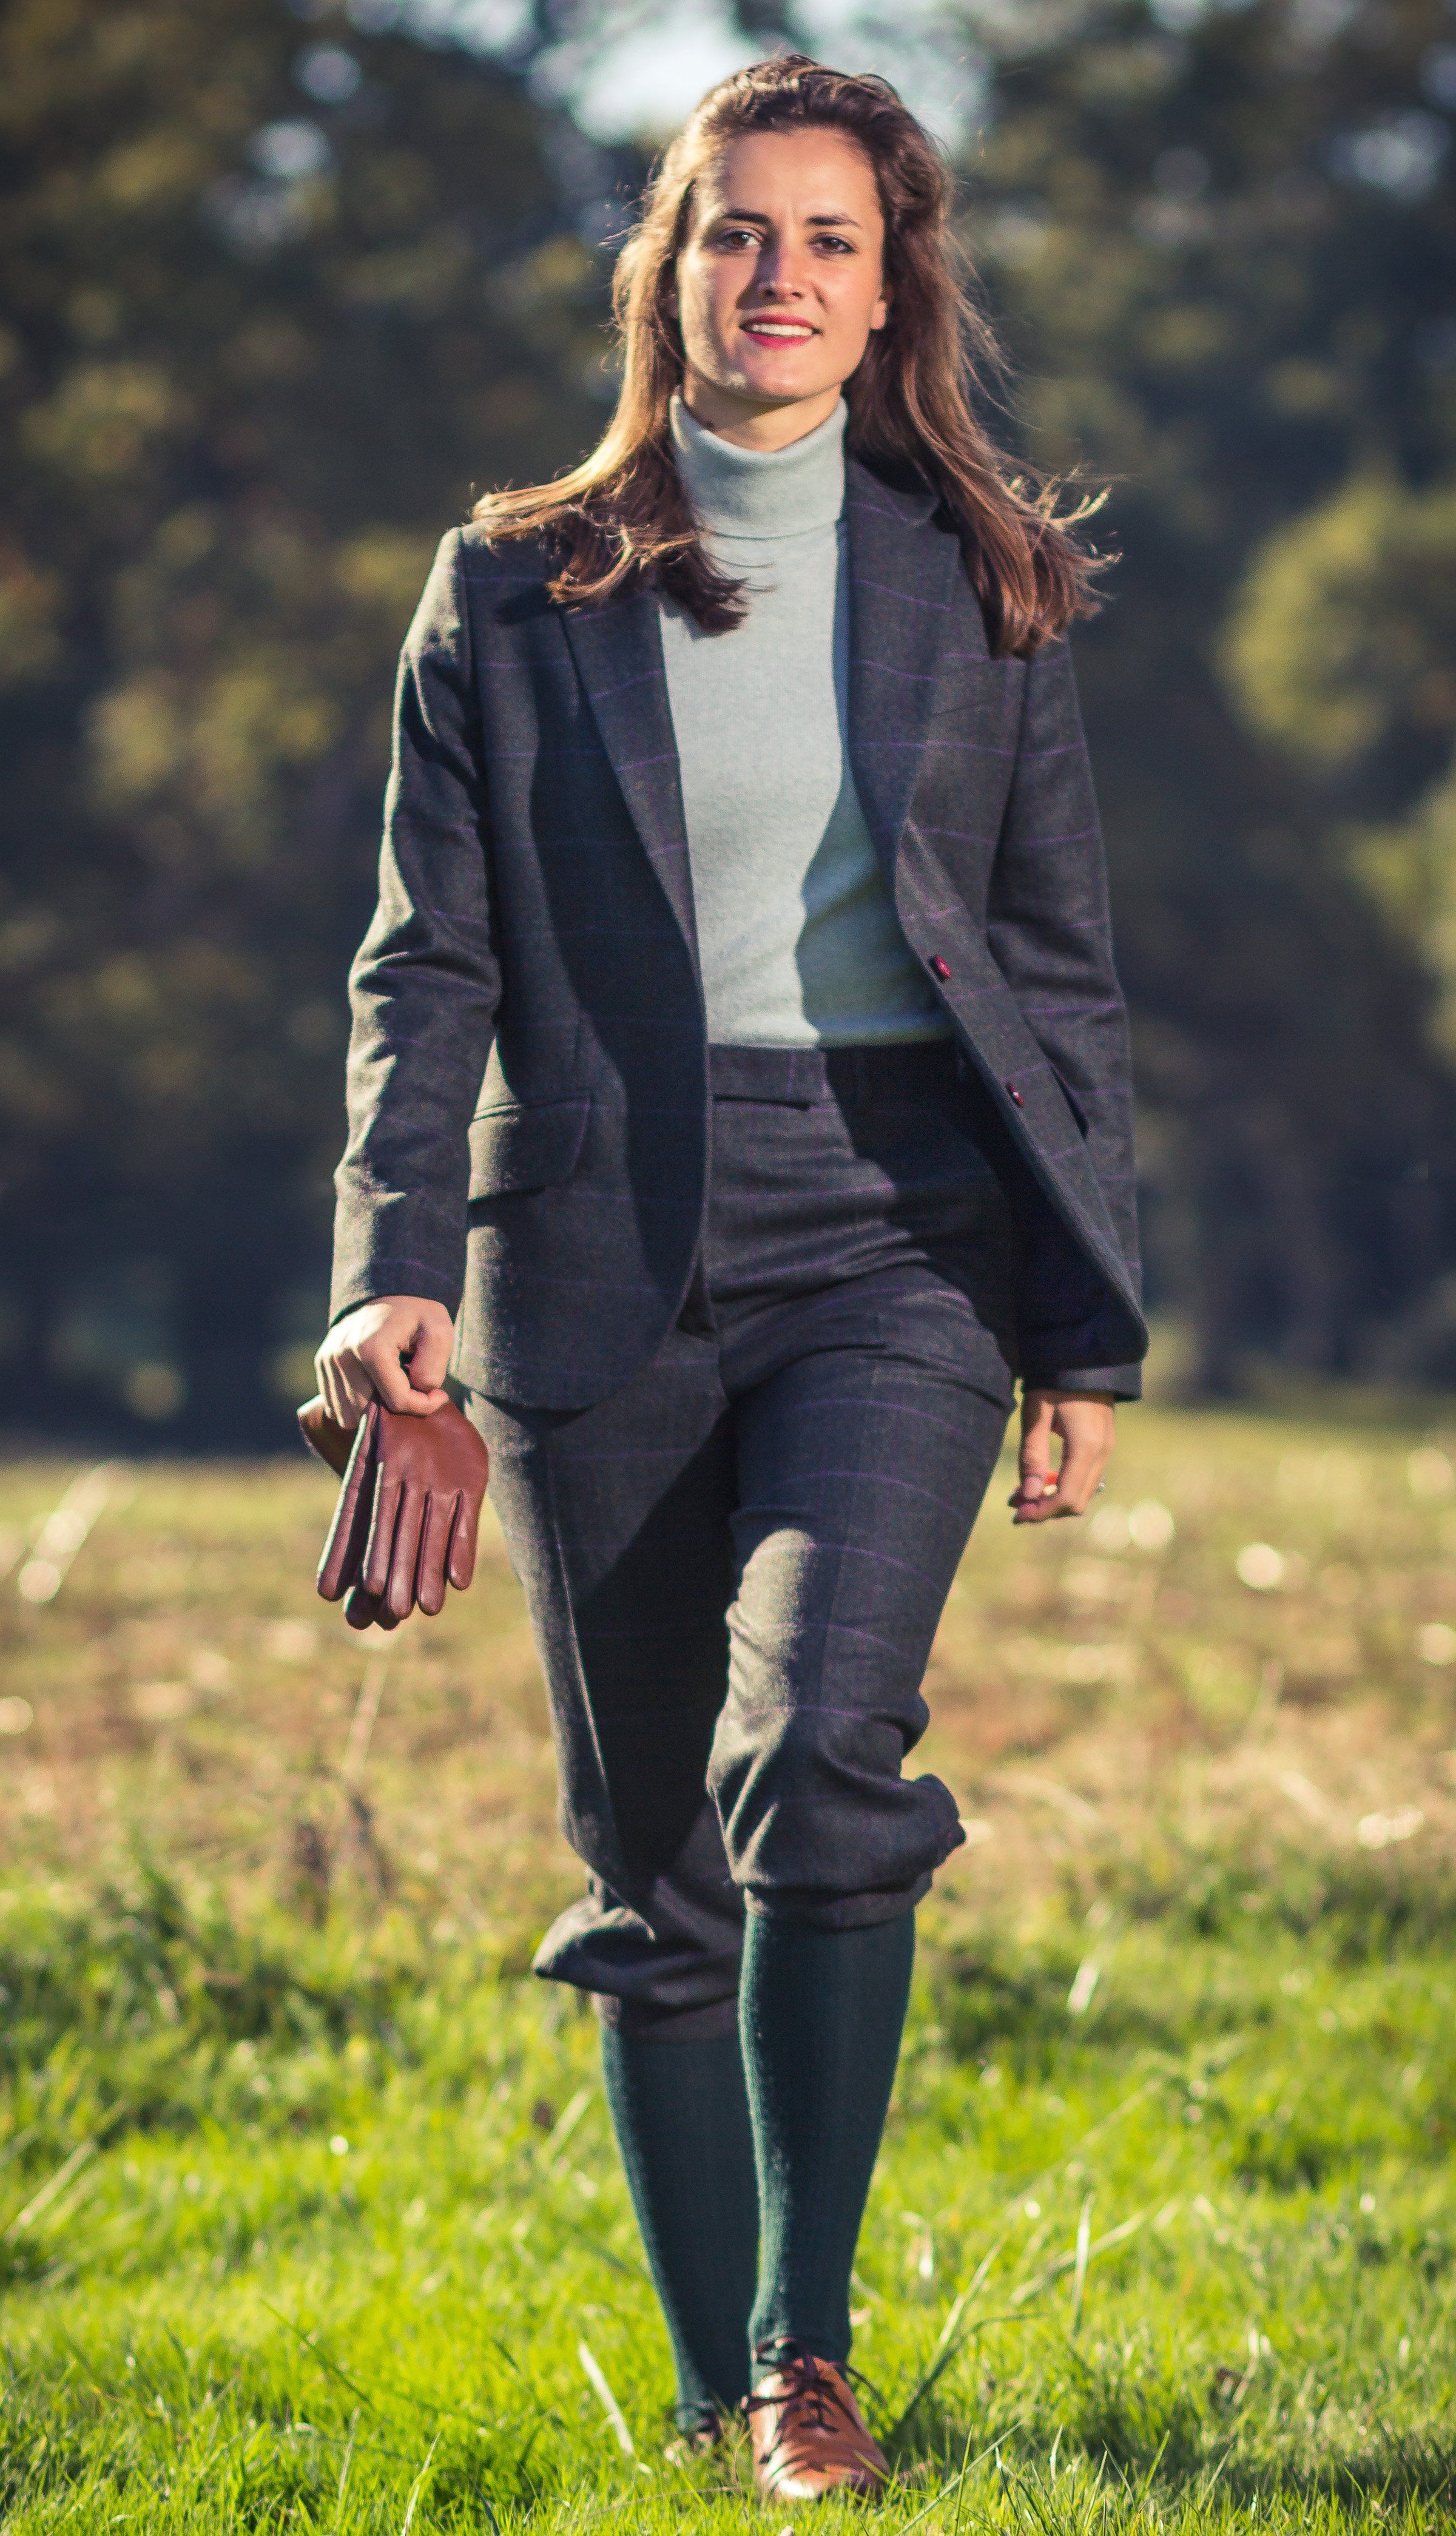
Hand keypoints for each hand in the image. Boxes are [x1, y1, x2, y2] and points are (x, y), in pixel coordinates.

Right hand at [314, 1295, 454, 1425]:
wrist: (385, 1289)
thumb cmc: (416, 1312)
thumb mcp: (439, 1329)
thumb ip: (434, 1364)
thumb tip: (419, 1390)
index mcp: (372, 1348)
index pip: (397, 1402)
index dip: (424, 1405)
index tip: (438, 1394)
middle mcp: (343, 1357)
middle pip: (370, 1414)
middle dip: (396, 1408)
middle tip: (413, 1388)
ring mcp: (328, 1362)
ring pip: (349, 1415)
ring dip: (373, 1409)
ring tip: (392, 1386)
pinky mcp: (322, 1365)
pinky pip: (335, 1406)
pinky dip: (356, 1404)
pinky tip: (374, 1386)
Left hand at [1009, 1389, 1114, 1523]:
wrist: (1083, 1352)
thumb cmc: (1054, 1379)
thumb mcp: (1036, 1414)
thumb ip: (1032, 1456)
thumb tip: (1028, 1495)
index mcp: (1086, 1447)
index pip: (1066, 1498)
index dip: (1041, 1512)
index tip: (1016, 1514)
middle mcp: (1102, 1452)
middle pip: (1077, 1502)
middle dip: (1045, 1509)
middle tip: (1015, 1504)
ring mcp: (1106, 1448)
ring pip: (1082, 1492)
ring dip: (1053, 1498)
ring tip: (1023, 1491)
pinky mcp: (1104, 1443)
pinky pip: (1086, 1476)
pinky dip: (1064, 1484)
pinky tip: (1043, 1476)